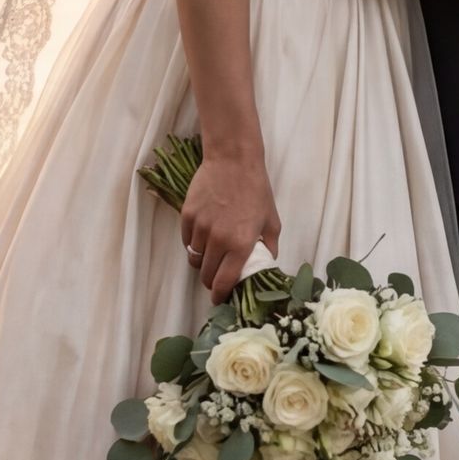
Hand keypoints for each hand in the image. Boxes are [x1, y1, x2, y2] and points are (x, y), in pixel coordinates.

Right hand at [180, 153, 279, 301]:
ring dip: (202, 262)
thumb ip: (269, 247)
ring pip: (194, 258)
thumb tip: (266, 265)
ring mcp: (200, 228)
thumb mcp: (272, 220)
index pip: (224, 282)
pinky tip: (202, 238)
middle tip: (217, 277)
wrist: (233, 160)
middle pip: (205, 274)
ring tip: (210, 255)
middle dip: (211, 281)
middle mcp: (218, 240)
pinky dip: (193, 245)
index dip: (219, 295)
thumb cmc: (256, 190)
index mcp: (240, 245)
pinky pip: (186, 241)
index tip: (219, 299)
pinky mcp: (187, 216)